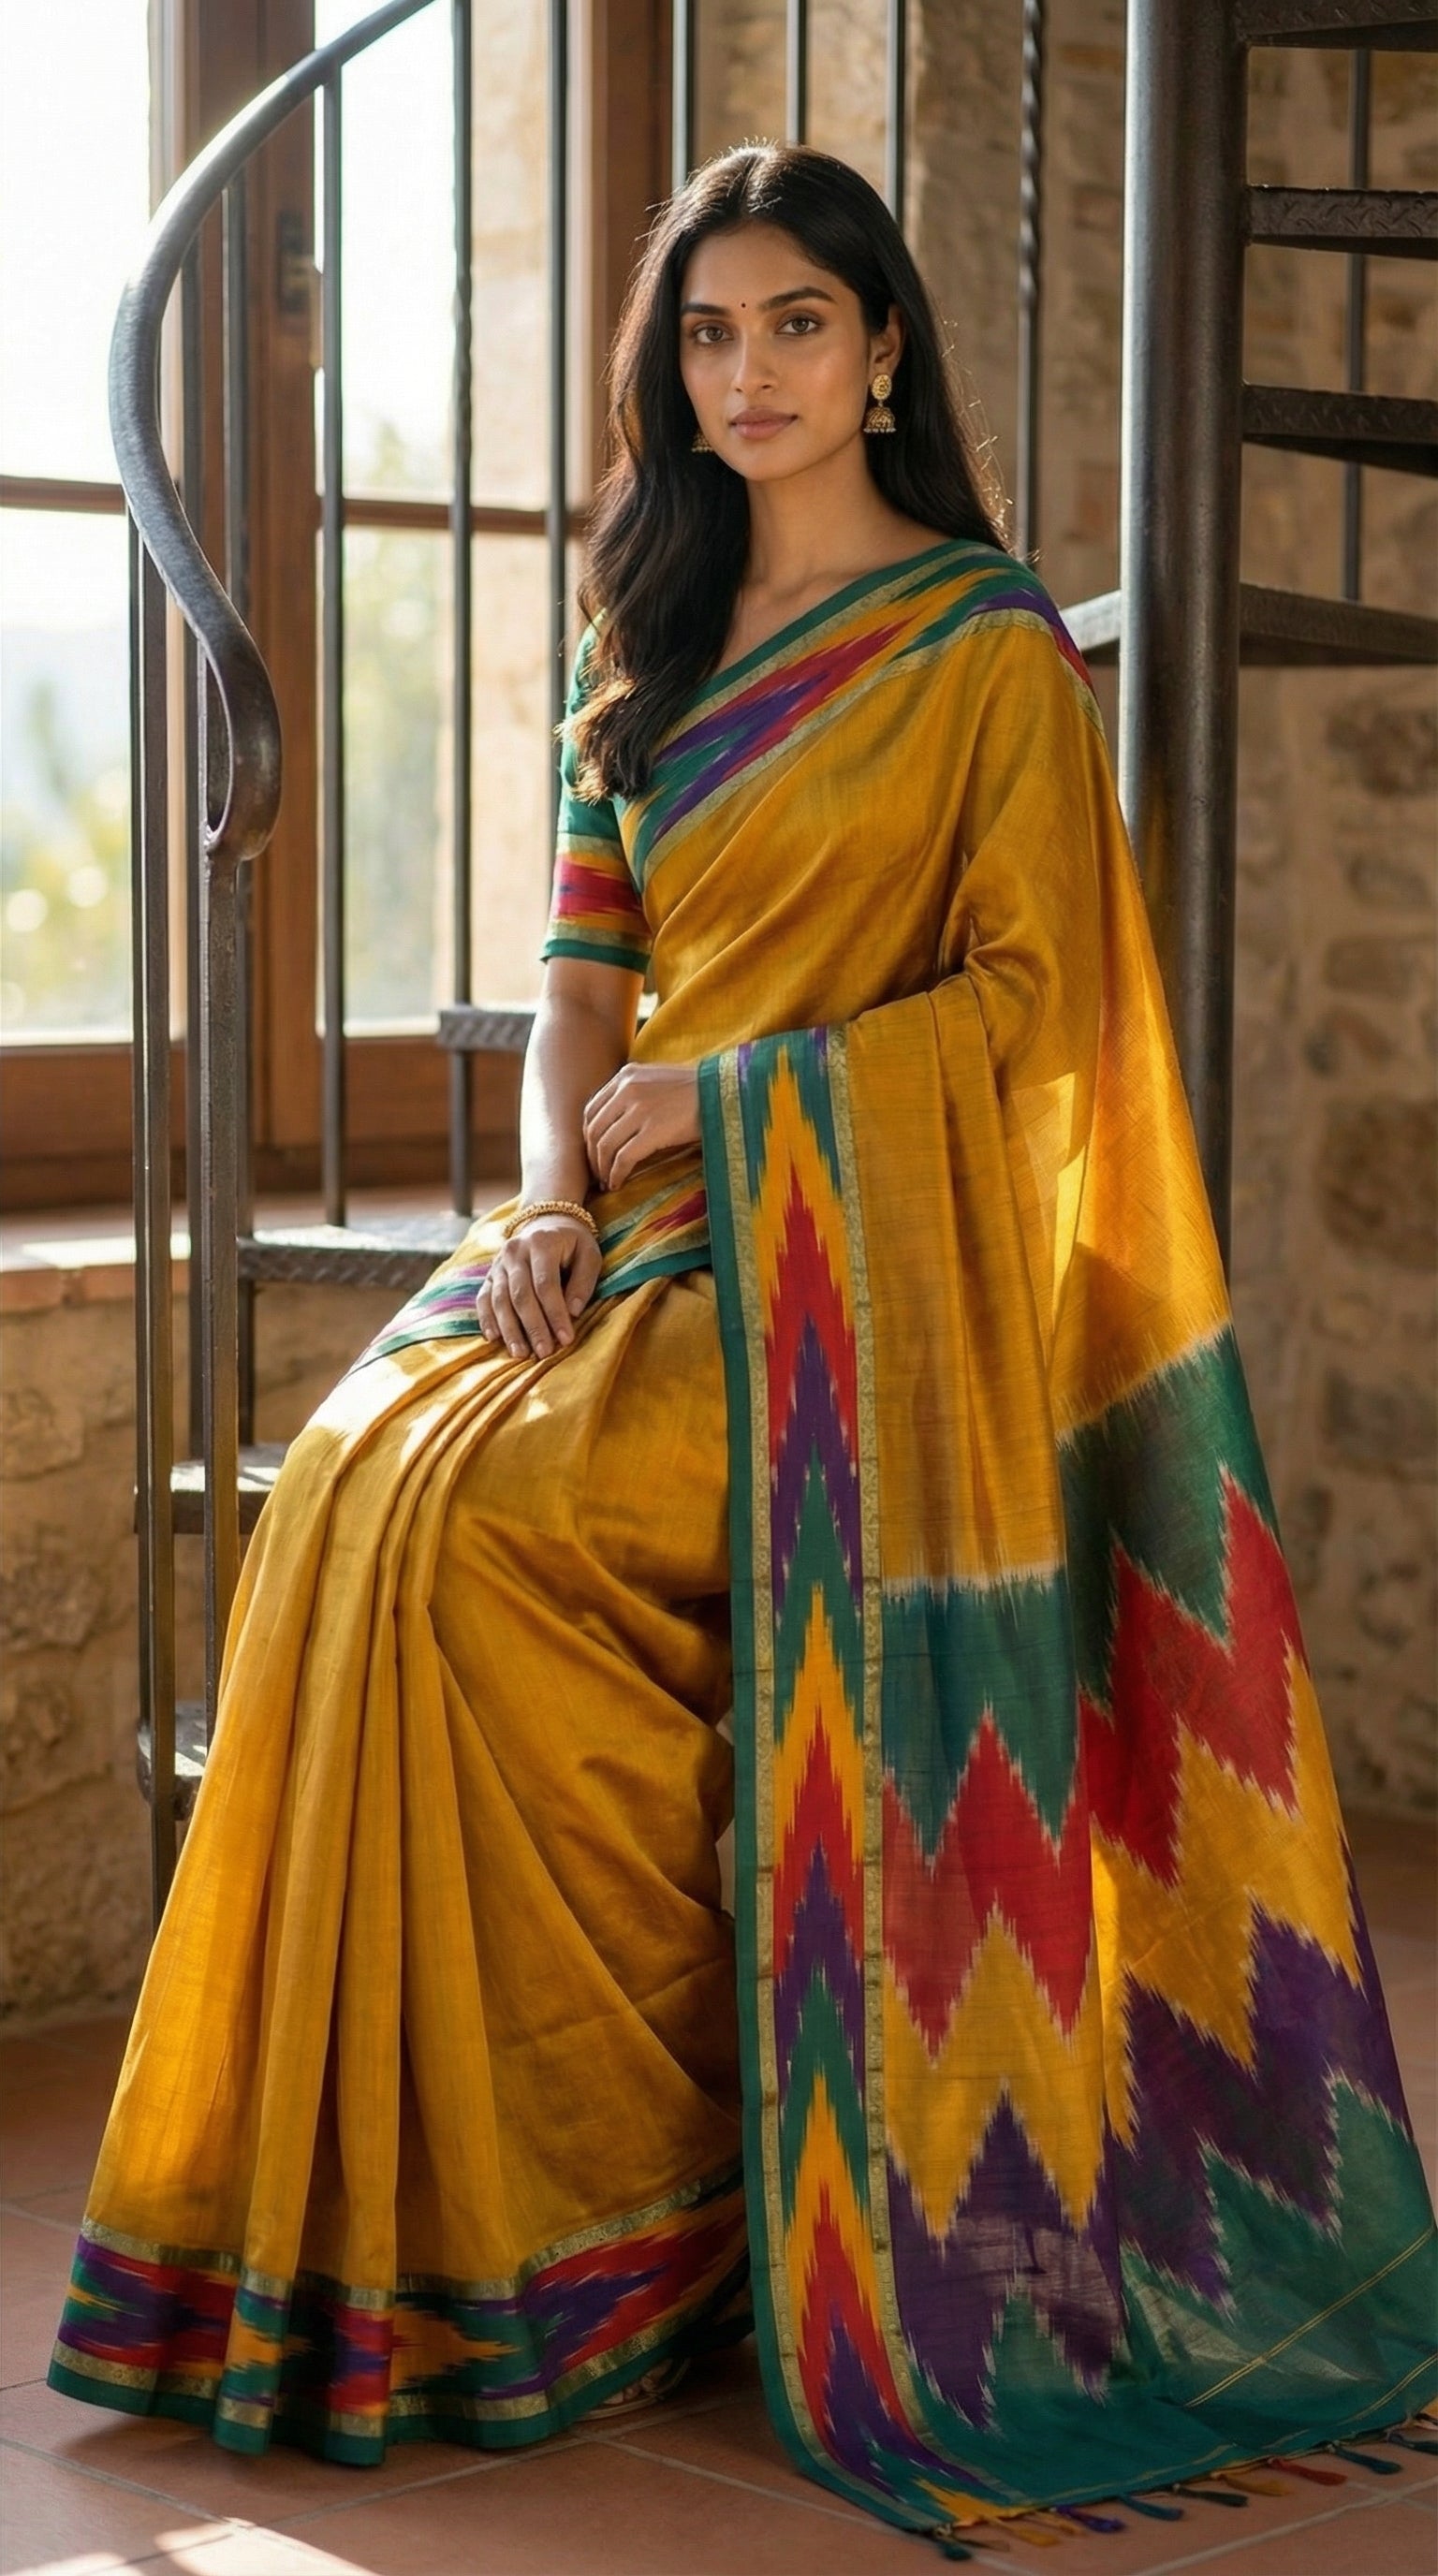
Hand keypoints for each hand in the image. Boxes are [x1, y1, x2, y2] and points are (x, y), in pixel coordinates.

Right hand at [476, 1215, 601, 1358]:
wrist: (545, 1221)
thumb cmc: (572, 1243)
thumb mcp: (589, 1254)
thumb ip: (584, 1281)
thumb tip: (574, 1312)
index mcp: (541, 1243)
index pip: (546, 1284)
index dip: (555, 1313)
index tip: (566, 1339)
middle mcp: (515, 1251)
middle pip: (521, 1295)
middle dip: (533, 1326)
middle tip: (544, 1352)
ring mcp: (498, 1263)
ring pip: (500, 1299)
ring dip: (509, 1329)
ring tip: (520, 1353)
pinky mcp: (489, 1274)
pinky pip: (483, 1298)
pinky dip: (486, 1319)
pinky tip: (493, 1338)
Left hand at [583, 1061, 699, 1190]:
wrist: (724, 1092)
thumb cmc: (696, 1090)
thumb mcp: (657, 1079)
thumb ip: (633, 1092)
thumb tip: (614, 1122)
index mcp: (626, 1076)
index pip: (591, 1110)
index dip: (588, 1137)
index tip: (593, 1154)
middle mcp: (627, 1089)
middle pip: (594, 1130)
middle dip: (592, 1156)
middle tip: (597, 1174)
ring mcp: (639, 1109)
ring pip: (605, 1146)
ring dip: (602, 1169)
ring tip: (607, 1182)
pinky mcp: (653, 1130)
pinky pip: (623, 1158)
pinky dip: (616, 1174)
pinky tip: (618, 1184)